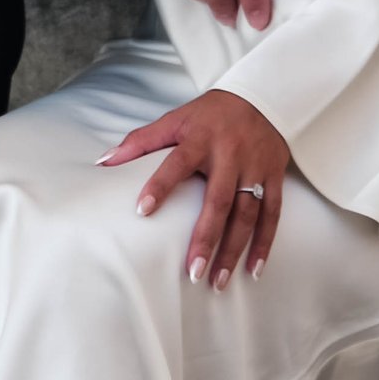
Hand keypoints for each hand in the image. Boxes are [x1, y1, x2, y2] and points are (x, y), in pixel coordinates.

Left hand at [103, 88, 291, 287]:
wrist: (262, 97)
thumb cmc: (211, 114)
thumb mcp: (176, 119)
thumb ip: (141, 141)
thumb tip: (103, 162)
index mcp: (201, 139)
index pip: (177, 163)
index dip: (160, 186)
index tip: (142, 212)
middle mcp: (230, 155)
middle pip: (218, 200)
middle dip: (206, 238)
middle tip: (191, 273)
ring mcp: (256, 167)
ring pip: (247, 214)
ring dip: (234, 250)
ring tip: (218, 282)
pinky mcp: (274, 176)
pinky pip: (272, 214)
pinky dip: (265, 243)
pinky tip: (254, 270)